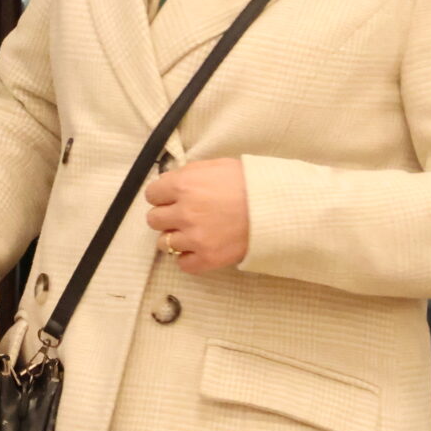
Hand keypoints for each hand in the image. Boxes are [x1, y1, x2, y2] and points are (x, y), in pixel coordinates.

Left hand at [143, 158, 249, 273]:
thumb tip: (171, 182)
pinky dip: (189, 258)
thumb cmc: (250, 182)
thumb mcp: (217, 166)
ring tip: (192, 233)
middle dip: (166, 216)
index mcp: (184, 185)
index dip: (162, 196)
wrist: (278, 207)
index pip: (152, 194)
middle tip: (183, 215)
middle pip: (154, 219)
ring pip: (164, 243)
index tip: (172, 198)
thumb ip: (189, 174)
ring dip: (175, 237)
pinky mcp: (207, 258)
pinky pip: (183, 264)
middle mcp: (184, 212)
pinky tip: (200, 249)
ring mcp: (194, 238)